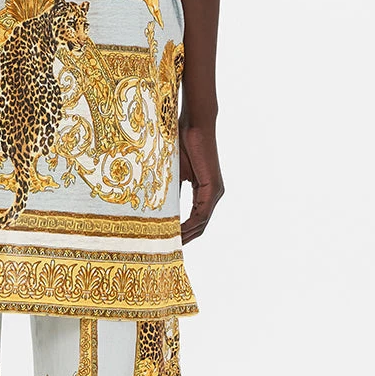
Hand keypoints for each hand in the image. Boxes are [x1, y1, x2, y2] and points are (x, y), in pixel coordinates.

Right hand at [179, 124, 223, 242]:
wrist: (194, 125)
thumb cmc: (182, 143)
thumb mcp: (173, 173)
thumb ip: (172, 192)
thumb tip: (159, 210)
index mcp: (205, 190)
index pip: (196, 218)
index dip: (184, 231)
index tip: (169, 241)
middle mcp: (213, 193)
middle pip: (200, 225)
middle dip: (186, 238)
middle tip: (168, 250)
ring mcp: (215, 192)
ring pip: (202, 222)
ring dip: (187, 234)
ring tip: (169, 244)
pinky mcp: (213, 188)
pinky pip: (202, 214)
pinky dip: (189, 224)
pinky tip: (176, 232)